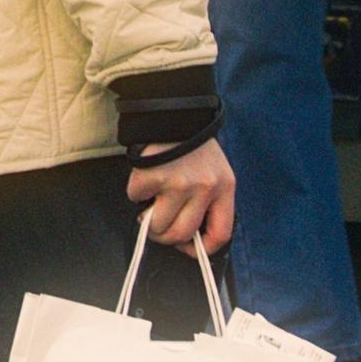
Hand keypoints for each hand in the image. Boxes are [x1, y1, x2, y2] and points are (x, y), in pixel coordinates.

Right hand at [128, 138, 235, 255]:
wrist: (173, 113)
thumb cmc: (193, 147)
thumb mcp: (214, 172)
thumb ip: (208, 202)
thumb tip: (188, 238)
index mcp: (225, 187)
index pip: (221, 233)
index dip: (202, 249)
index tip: (188, 247)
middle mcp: (204, 187)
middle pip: (182, 233)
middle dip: (165, 236)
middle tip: (157, 224)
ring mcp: (178, 182)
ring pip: (157, 225)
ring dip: (148, 219)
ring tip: (150, 202)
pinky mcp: (153, 174)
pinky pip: (136, 199)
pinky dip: (136, 193)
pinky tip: (144, 179)